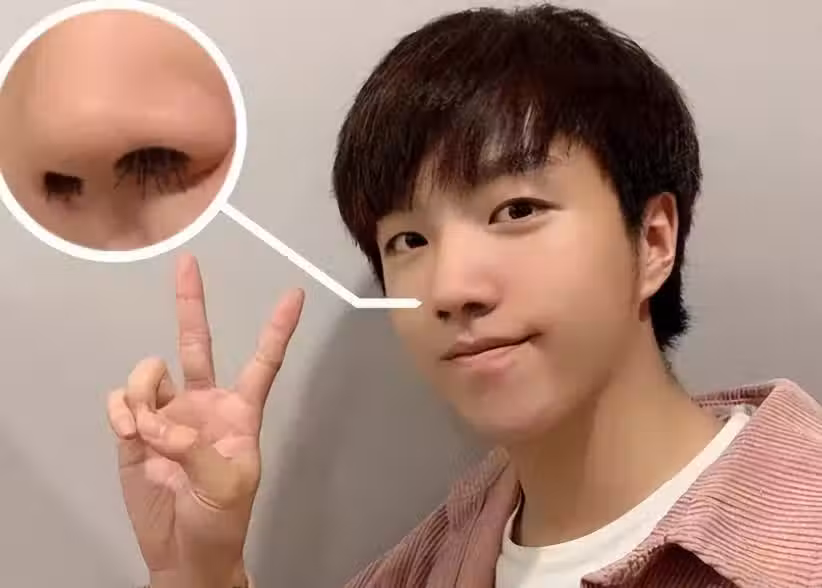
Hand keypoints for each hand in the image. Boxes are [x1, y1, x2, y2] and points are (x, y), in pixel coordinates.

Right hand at [106, 253, 303, 587]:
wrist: (182, 552)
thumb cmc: (220, 520)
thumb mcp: (226, 485)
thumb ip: (196, 448)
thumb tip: (161, 424)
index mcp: (239, 412)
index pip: (263, 362)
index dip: (277, 329)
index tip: (294, 294)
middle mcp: (203, 403)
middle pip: (197, 344)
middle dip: (191, 303)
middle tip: (188, 262)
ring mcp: (167, 413)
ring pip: (149, 372)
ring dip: (143, 395)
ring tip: (146, 433)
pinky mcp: (134, 429)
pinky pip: (121, 400)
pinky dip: (120, 411)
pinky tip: (128, 431)